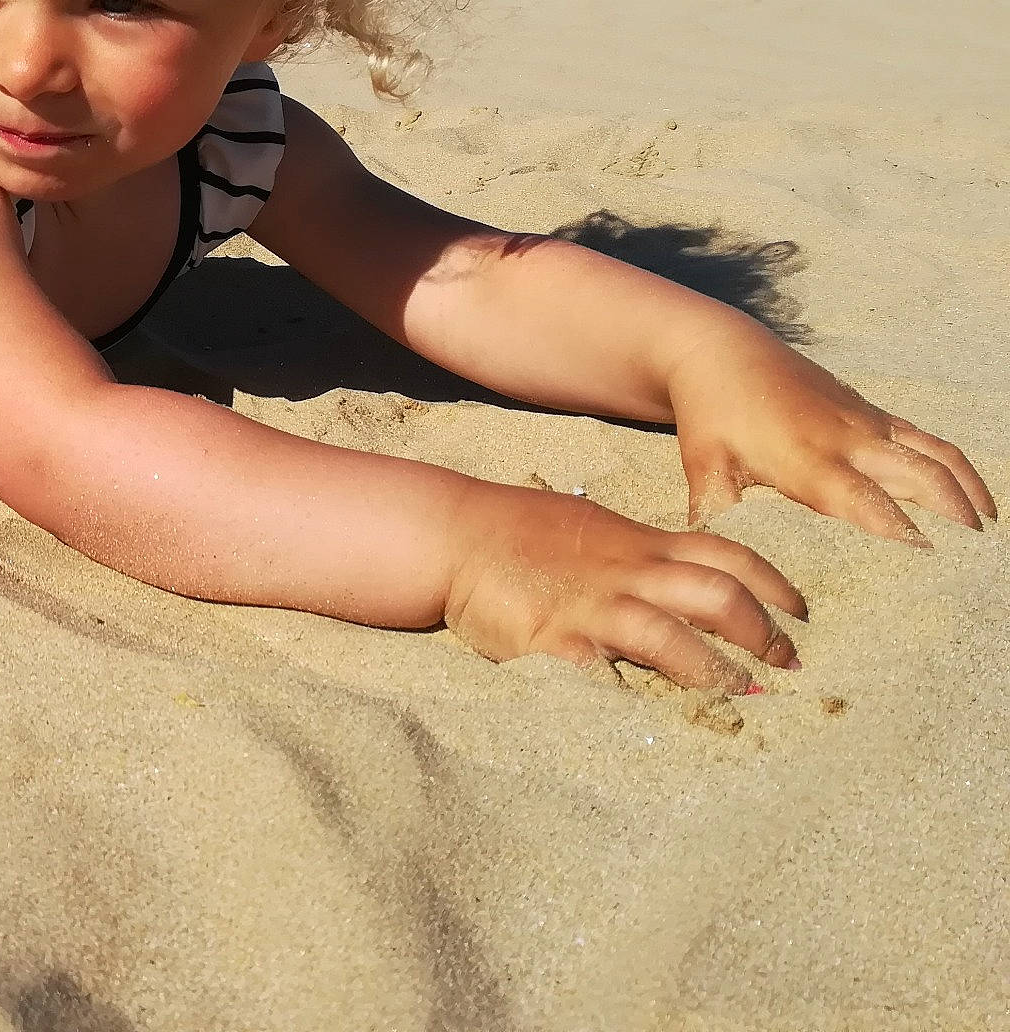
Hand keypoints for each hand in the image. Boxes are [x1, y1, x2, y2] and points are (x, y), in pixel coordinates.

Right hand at [444, 485, 804, 691]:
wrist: (453, 533)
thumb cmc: (520, 530)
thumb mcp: (591, 527)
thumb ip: (637, 552)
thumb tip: (682, 574)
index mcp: (639, 544)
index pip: (727, 554)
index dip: (775, 584)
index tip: (805, 613)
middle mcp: (626, 573)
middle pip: (718, 594)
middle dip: (764, 632)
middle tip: (791, 666)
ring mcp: (592, 608)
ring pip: (675, 638)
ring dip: (717, 672)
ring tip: (746, 700)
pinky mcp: (554, 643)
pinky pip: (602, 679)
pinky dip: (632, 704)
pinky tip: (657, 732)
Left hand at [668, 324, 994, 545]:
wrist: (721, 352)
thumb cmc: (712, 415)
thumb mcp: (703, 467)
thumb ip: (718, 518)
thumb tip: (724, 570)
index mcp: (811, 462)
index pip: (872, 508)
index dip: (906, 541)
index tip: (932, 580)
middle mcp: (851, 441)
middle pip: (923, 484)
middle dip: (954, 528)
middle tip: (974, 576)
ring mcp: (869, 423)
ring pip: (937, 461)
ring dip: (968, 501)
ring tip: (988, 549)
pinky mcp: (875, 413)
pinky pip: (931, 442)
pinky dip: (962, 473)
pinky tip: (980, 506)